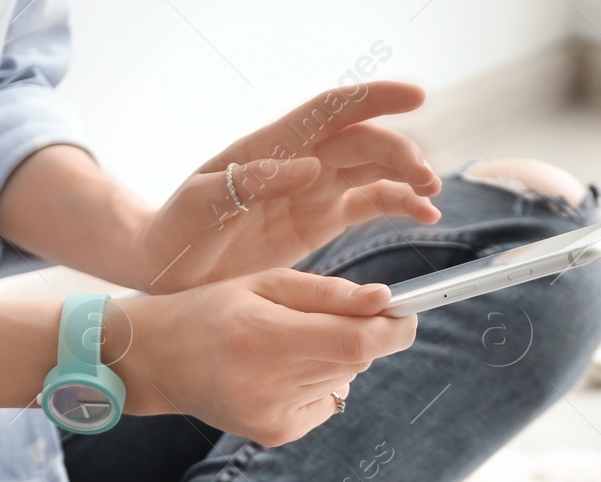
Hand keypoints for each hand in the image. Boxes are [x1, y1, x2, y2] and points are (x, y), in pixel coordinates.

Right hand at [107, 270, 415, 445]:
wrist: (157, 360)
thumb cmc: (213, 309)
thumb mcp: (265, 283)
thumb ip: (328, 293)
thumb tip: (387, 301)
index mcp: (263, 335)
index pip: (356, 342)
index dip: (393, 329)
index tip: (405, 313)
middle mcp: (269, 383)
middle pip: (356, 361)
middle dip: (364, 336)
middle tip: (332, 317)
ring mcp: (272, 415)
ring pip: (345, 380)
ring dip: (336, 358)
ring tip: (289, 343)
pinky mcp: (275, 434)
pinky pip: (327, 403)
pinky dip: (319, 383)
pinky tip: (280, 371)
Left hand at [135, 82, 441, 292]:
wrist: (169, 268)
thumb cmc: (178, 231)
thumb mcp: (201, 204)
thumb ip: (251, 182)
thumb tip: (310, 167)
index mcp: (272, 146)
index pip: (330, 110)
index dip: (372, 98)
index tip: (414, 95)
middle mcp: (300, 161)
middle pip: (362, 140)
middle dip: (399, 151)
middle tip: (425, 178)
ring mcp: (314, 190)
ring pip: (372, 168)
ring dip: (406, 176)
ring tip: (430, 196)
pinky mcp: (321, 221)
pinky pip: (369, 204)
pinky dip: (399, 205)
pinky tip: (423, 214)